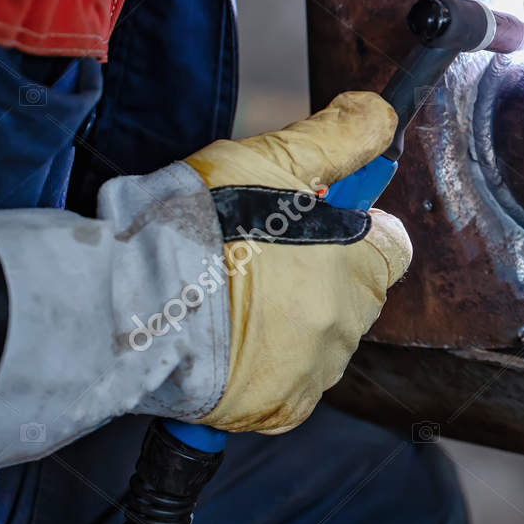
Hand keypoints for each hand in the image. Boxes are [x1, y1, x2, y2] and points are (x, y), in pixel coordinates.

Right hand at [183, 92, 411, 434]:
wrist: (133, 297)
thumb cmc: (205, 224)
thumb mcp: (275, 157)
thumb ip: (340, 136)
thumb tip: (379, 115)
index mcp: (362, 265)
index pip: (390, 247)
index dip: (354, 230)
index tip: (313, 222)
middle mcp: (348, 325)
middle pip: (352, 296)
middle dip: (317, 277)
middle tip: (254, 257)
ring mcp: (313, 371)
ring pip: (316, 342)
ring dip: (286, 324)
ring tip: (225, 298)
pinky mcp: (275, 408)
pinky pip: (284, 388)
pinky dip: (260, 369)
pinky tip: (221, 341)